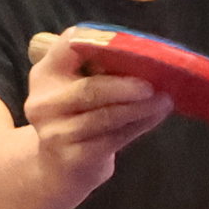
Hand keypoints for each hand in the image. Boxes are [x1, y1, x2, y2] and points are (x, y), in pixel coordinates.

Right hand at [24, 26, 173, 194]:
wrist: (62, 166)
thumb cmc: (80, 115)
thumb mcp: (79, 86)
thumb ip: (101, 68)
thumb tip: (146, 57)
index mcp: (45, 74)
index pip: (67, 47)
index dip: (98, 42)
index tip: (130, 46)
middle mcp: (43, 103)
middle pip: (89, 89)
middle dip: (125, 87)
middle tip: (152, 85)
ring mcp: (54, 133)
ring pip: (104, 117)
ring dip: (140, 108)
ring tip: (164, 100)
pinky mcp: (72, 158)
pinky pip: (113, 139)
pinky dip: (139, 126)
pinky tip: (155, 116)